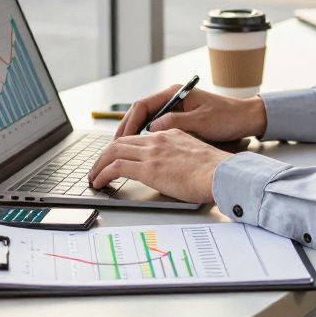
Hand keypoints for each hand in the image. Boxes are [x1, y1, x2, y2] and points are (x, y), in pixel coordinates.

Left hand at [87, 129, 230, 202]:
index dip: (122, 147)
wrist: (222, 173)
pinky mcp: (148, 167)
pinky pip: (116, 167)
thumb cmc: (216, 170)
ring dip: (99, 165)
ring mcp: (152, 152)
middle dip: (104, 155)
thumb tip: (173, 170)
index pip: (138, 138)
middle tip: (97, 168)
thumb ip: (180, 157)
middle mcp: (158, 139)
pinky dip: (103, 173)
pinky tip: (99, 182)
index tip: (115, 159)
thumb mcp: (196, 155)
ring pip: (113, 151)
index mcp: (171, 134)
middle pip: (121, 141)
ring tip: (93, 177)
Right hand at [115, 85, 266, 140]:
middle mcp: (173, 98)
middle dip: (126, 129)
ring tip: (123, 151)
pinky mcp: (179, 119)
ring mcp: (175, 109)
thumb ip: (175, 123)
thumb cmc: (228, 117)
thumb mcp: (201, 121)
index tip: (121, 138)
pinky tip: (142, 150)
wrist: (246, 119)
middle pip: (140, 112)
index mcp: (176, 93)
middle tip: (114, 147)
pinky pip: (156, 127)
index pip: (143, 105)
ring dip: (134, 135)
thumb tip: (151, 130)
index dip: (129, 122)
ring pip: (146, 121)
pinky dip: (146, 138)